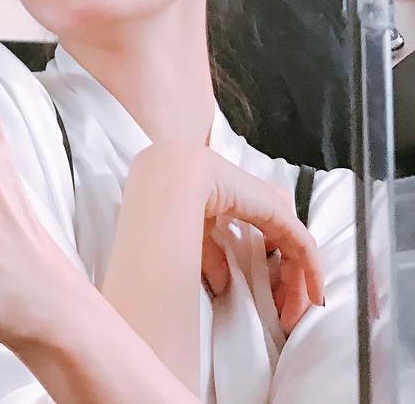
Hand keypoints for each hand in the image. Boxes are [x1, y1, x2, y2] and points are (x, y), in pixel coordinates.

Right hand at [132, 142, 324, 333]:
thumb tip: (221, 284)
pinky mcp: (280, 212)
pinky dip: (312, 272)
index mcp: (244, 201)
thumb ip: (213, 258)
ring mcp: (273, 205)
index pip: (272, 240)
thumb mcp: (198, 235)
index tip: (272, 300)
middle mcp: (263, 201)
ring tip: (295, 313)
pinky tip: (312, 295)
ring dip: (300, 284)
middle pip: (290, 248)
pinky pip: (305, 246)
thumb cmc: (182, 197)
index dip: (275, 270)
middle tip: (284, 315)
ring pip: (300, 250)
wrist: (181, 177)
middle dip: (289, 284)